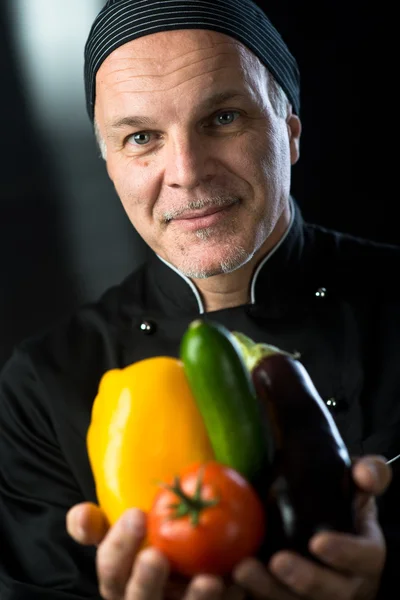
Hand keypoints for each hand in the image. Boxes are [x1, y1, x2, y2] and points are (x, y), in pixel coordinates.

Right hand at [66, 503, 236, 598]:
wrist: (189, 559)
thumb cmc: (152, 541)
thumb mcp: (125, 534)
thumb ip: (98, 525)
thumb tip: (80, 514)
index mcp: (121, 582)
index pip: (110, 569)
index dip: (119, 545)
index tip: (136, 513)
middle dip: (145, 582)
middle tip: (156, 556)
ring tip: (210, 580)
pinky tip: (240, 586)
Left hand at [232, 455, 391, 598]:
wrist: (318, 523)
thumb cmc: (339, 505)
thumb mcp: (356, 486)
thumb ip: (367, 475)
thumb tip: (365, 474)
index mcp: (364, 554)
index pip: (364, 557)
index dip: (345, 553)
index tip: (318, 542)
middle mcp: (344, 582)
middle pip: (330, 592)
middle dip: (303, 580)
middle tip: (276, 561)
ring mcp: (312, 595)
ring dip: (268, 590)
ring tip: (243, 570)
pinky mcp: (284, 596)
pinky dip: (249, 594)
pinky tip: (227, 581)